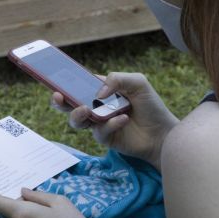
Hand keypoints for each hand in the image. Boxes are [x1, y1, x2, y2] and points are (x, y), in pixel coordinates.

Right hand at [51, 72, 178, 169]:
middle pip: (70, 104)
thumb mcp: (138, 83)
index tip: (55, 79)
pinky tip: (123, 119)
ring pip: (77, 121)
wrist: (163, 134)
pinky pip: (99, 132)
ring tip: (86, 110)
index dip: (66, 82)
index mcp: (102, 90)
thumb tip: (98, 93)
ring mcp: (99, 123)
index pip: (80, 84)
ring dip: (77, 114)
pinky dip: (110, 124)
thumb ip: (117, 79)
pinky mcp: (105, 138)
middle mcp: (97, 107)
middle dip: (60, 100)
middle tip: (58, 96)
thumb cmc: (151, 106)